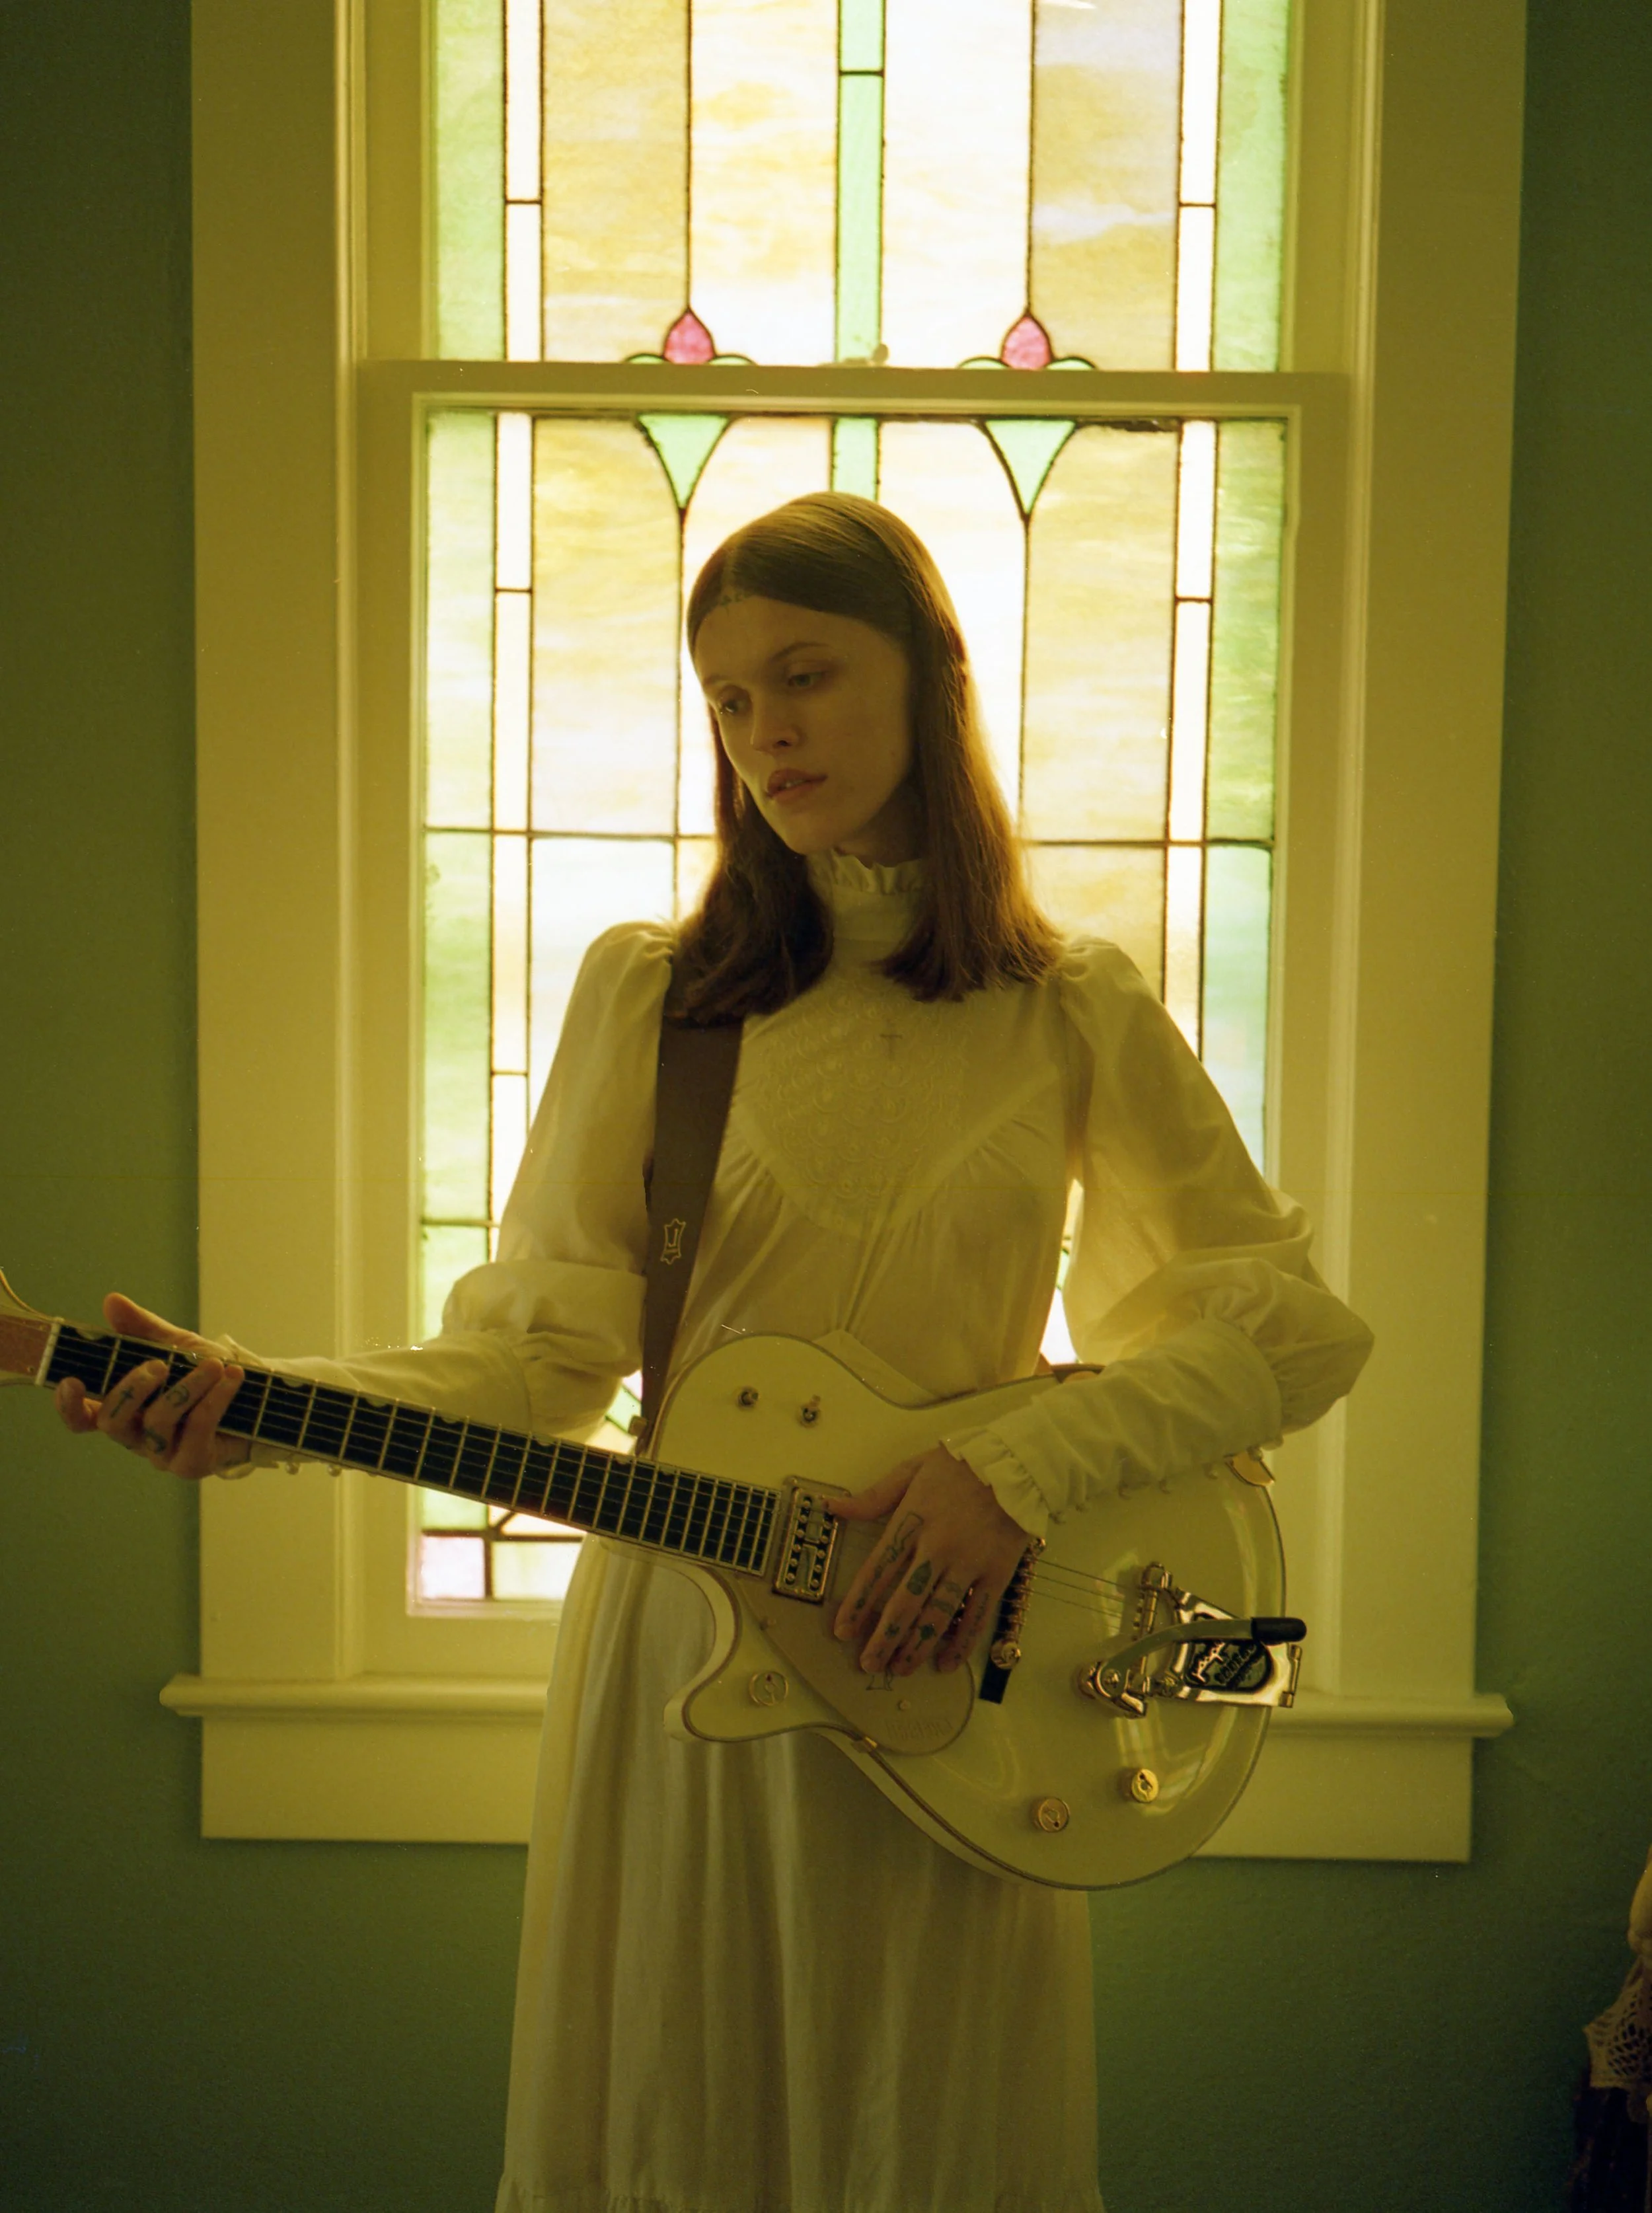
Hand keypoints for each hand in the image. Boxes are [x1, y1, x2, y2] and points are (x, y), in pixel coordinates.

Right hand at [53, 1293, 248, 1480]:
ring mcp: (162, 1453)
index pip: (82, 1418)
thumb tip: (111, 1301)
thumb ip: (142, 1328)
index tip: (73, 1380)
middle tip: (160, 1364)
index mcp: (123, 1409)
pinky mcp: (192, 1463)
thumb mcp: (175, 1344)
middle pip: (112, 1423)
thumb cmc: (206, 1372)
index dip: (69, 1405)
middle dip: (133, 1389)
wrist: (257, 1396)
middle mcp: (135, 1436)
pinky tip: (231, 1377)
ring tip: (215, 1365)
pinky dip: (215, 1400)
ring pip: (157, 1424)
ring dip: (187, 1389)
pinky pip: (197, 1432)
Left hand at [829, 1444, 1030, 1675]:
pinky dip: (961, 1642)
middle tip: (868, 1664)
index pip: (877, 1570)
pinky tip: (946, 1663)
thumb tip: (831, 1506)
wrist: (1017, 1462)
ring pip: (938, 1616)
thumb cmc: (961, 1465)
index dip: (857, 1604)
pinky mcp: (997, 1574)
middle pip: (904, 1602)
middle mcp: (937, 1547)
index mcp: (912, 1521)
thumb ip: (873, 1496)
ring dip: (916, 1647)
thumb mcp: (911, 1469)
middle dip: (883, 1638)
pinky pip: (976, 1615)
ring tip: (899, 1668)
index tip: (842, 1630)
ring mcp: (968, 1564)